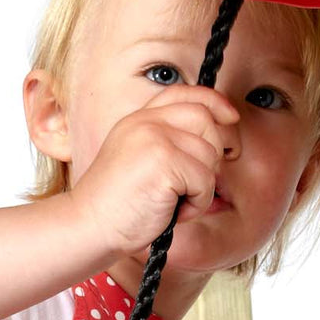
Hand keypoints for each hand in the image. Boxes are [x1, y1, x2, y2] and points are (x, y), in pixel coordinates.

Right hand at [67, 83, 239, 259]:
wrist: (89, 226)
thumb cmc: (117, 205)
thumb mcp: (138, 161)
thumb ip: (167, 142)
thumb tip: (216, 136)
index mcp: (138, 120)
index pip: (184, 93)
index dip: (214, 101)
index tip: (230, 118)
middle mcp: (146, 123)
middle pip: (205, 118)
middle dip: (216, 150)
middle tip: (198, 181)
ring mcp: (154, 139)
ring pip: (210, 153)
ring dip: (202, 186)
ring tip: (174, 201)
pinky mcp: (163, 162)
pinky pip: (205, 181)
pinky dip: (196, 204)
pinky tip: (171, 211)